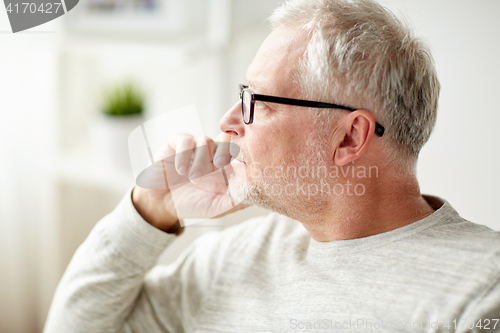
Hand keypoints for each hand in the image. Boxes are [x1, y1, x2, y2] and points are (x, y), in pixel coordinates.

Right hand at [132, 133, 247, 232]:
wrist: (161, 204)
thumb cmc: (191, 204)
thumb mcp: (215, 208)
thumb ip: (234, 202)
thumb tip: (254, 194)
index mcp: (225, 167)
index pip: (239, 154)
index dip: (242, 157)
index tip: (240, 167)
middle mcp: (212, 154)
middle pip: (226, 141)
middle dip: (225, 151)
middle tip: (220, 164)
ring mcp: (195, 148)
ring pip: (206, 141)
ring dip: (201, 159)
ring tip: (194, 177)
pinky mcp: (177, 144)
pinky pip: (185, 140)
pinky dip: (184, 154)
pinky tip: (181, 170)